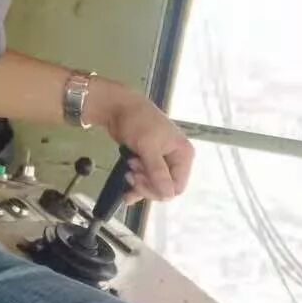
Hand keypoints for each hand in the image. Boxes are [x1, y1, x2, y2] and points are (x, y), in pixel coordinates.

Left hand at [87, 81, 192, 204]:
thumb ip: (158, 172)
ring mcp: (162, 161)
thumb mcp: (148, 147)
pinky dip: (136, 186)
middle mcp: (176, 159)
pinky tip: (125, 192)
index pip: (177, 186)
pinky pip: (146, 180)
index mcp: (183, 154)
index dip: (158, 190)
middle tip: (131, 174)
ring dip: (139, 183)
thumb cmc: (137, 121)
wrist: (118, 107)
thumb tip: (168, 195)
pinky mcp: (149, 161)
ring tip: (128, 170)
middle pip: (165, 188)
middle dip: (147, 184)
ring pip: (154, 186)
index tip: (139, 182)